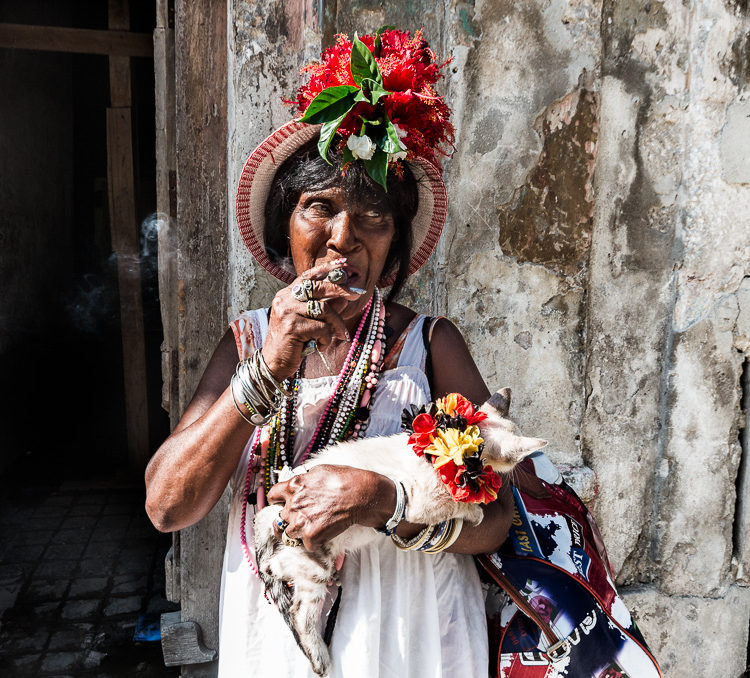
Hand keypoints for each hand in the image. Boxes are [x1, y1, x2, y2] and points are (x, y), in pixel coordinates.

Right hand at [261, 259, 364, 380]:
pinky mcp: (292, 326)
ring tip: (339, 336)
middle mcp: (285, 299)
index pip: (308, 276)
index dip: (327, 268)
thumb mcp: (310, 323)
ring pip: (323, 309)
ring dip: (336, 325)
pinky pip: (321, 327)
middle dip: (341, 289)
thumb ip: (324, 309)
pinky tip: (319, 346)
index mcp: (287, 294)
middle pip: (318, 287)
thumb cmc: (293, 343)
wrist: (273, 363)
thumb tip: (343, 299)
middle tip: (358, 294)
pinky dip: (326, 338)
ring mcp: (287, 311)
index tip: (344, 263)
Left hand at [267, 465, 392, 550]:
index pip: (273, 495)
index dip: (276, 501)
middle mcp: (293, 504)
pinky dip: (315, 542)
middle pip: (280, 518)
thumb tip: (300, 484)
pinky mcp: (311, 536)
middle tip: (299, 520)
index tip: (280, 504)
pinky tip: (325, 533)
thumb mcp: (320, 470)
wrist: (361, 495)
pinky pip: (307, 545)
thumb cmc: (346, 480)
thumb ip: (305, 479)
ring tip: (310, 530)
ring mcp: (300, 521)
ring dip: (298, 533)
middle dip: (288, 519)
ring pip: (289, 535)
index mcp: (294, 486)